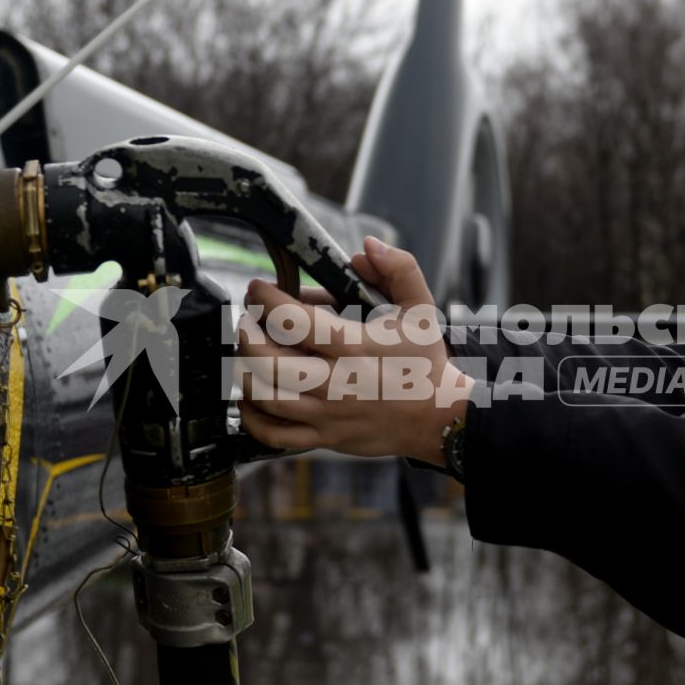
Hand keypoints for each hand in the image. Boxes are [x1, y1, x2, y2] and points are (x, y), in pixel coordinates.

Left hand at [237, 237, 472, 463]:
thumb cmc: (425, 363)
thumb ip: (399, 269)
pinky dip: (254, 418)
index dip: (266, 299)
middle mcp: (335, 383)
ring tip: (247, 352)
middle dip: (247, 335)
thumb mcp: (421, 309)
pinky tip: (251, 397)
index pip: (294, 321)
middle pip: (268, 362)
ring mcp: (327, 414)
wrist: (438, 418)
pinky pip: (276, 436)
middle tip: (247, 319)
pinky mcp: (325, 437)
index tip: (259, 288)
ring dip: (245, 371)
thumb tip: (367, 247)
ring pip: (266, 398)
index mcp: (354, 347)